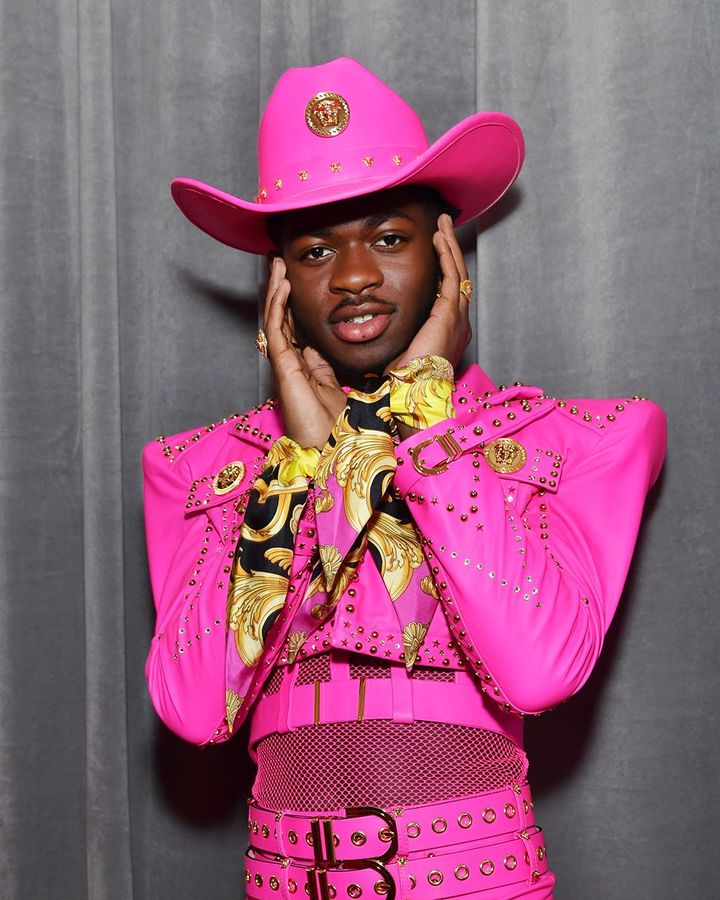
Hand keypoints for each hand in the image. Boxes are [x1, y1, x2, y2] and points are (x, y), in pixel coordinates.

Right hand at [263, 257, 345, 448]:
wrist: (333, 447)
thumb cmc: (337, 424)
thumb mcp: (336, 384)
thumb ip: (328, 366)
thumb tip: (324, 347)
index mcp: (303, 364)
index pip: (293, 325)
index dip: (292, 302)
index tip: (294, 278)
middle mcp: (289, 362)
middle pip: (280, 317)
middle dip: (279, 288)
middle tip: (279, 261)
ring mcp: (284, 363)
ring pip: (274, 319)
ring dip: (276, 290)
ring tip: (277, 264)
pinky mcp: (283, 367)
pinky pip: (277, 330)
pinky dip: (279, 306)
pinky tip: (283, 286)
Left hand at [385, 213, 471, 371]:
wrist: (414, 397)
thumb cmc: (404, 384)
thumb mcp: (400, 353)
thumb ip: (396, 337)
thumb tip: (373, 329)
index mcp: (448, 332)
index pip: (448, 293)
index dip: (443, 269)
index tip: (435, 250)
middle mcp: (458, 323)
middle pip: (458, 277)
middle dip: (450, 250)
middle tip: (444, 227)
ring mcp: (457, 318)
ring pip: (457, 272)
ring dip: (450, 246)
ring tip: (443, 225)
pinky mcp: (449, 314)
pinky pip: (451, 277)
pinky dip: (446, 256)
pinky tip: (439, 239)